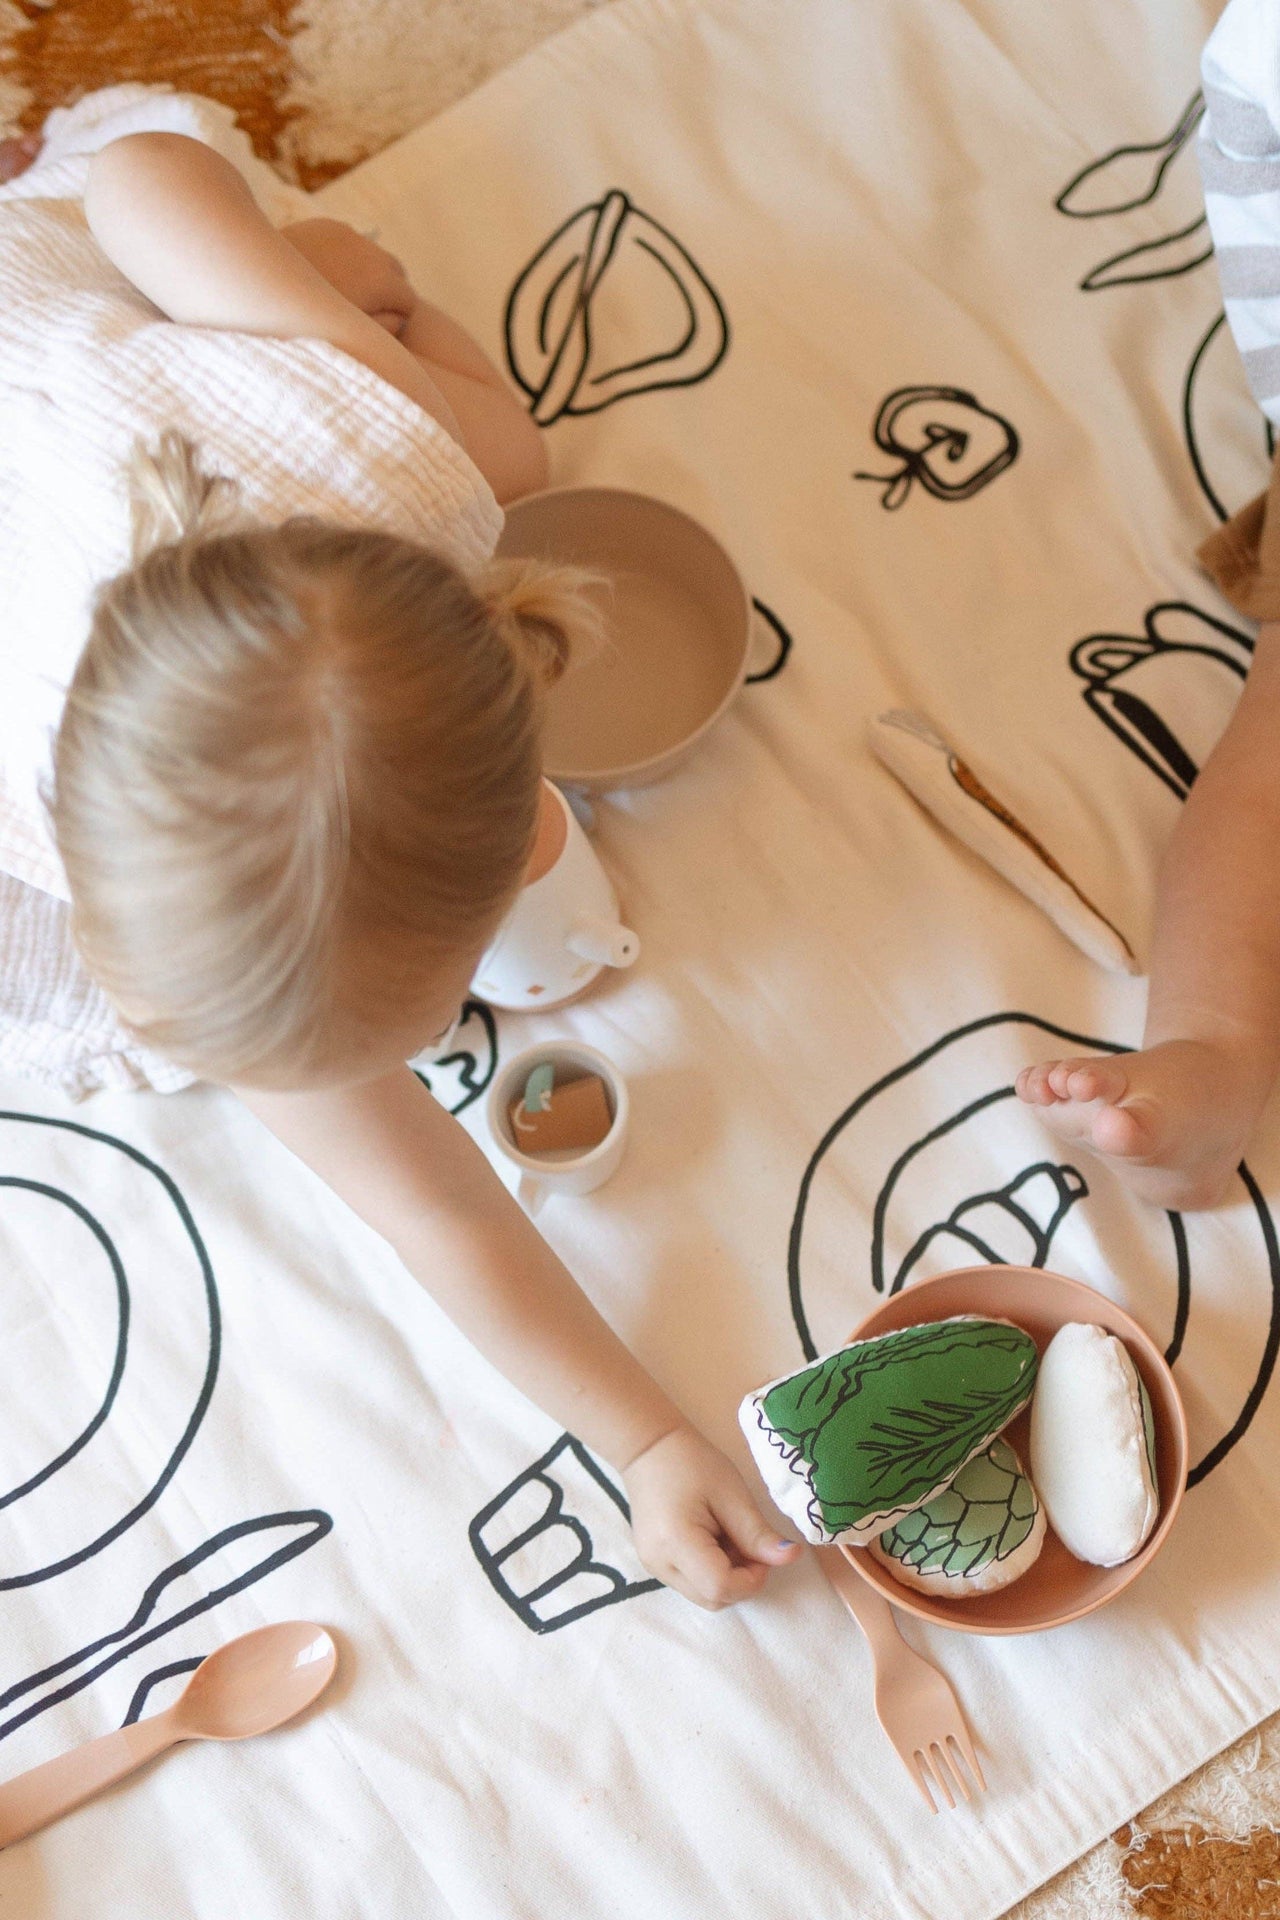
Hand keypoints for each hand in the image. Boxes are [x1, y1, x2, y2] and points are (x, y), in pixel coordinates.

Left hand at [278, 217, 415, 334]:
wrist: (256, 284)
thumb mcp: (353, 338)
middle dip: (388, 292)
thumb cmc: (307, 326)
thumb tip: (401, 317)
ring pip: (375, 255)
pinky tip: (327, 272)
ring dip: (368, 272)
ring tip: (345, 292)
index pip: (409, 301)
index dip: (397, 318)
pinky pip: (350, 242)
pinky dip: (346, 256)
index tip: (377, 328)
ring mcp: (350, 234)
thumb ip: (388, 329)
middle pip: (398, 273)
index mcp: (383, 282)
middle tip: (364, 311)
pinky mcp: (328, 224)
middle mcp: (372, 251)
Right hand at [621, 1424, 801, 1608]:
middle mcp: (659, 1564)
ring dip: (728, 1577)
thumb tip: (792, 1557)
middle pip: (713, 1599)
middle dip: (742, 1579)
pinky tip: (713, 1540)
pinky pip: (693, 1584)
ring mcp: (654, 1568)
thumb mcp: (731, 1494)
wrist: (649, 1449)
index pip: (721, 1587)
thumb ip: (758, 1533)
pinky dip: (712, 1572)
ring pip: (704, 1596)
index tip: (762, 1552)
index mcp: (675, 1543)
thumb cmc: (692, 1463)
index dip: (751, 1578)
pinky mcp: (655, 1565)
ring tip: (728, 1537)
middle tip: (748, 1542)